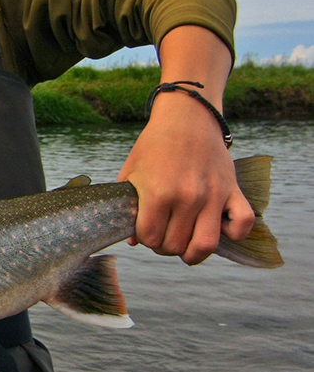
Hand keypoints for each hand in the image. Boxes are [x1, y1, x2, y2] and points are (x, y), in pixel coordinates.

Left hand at [118, 27, 253, 264]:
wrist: (186, 118)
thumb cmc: (154, 145)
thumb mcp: (132, 172)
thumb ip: (129, 206)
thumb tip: (134, 240)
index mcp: (157, 192)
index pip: (150, 237)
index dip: (145, 238)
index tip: (146, 230)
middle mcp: (186, 197)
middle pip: (175, 245)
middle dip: (165, 247)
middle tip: (164, 235)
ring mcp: (213, 195)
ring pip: (206, 245)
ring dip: (193, 253)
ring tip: (187, 245)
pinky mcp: (232, 191)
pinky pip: (242, 224)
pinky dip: (233, 234)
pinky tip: (219, 228)